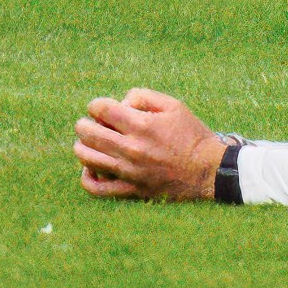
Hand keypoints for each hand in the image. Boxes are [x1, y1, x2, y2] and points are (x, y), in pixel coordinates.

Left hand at [74, 89, 226, 201]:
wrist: (206, 170)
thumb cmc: (191, 134)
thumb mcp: (174, 105)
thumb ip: (145, 96)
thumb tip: (122, 102)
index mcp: (142, 125)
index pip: (103, 110)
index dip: (95, 105)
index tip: (98, 107)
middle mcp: (131, 148)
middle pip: (90, 134)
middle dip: (83, 125)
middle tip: (86, 123)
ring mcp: (128, 171)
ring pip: (88, 159)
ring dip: (81, 147)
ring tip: (85, 142)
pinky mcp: (130, 190)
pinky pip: (97, 189)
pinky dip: (87, 178)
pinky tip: (89, 169)